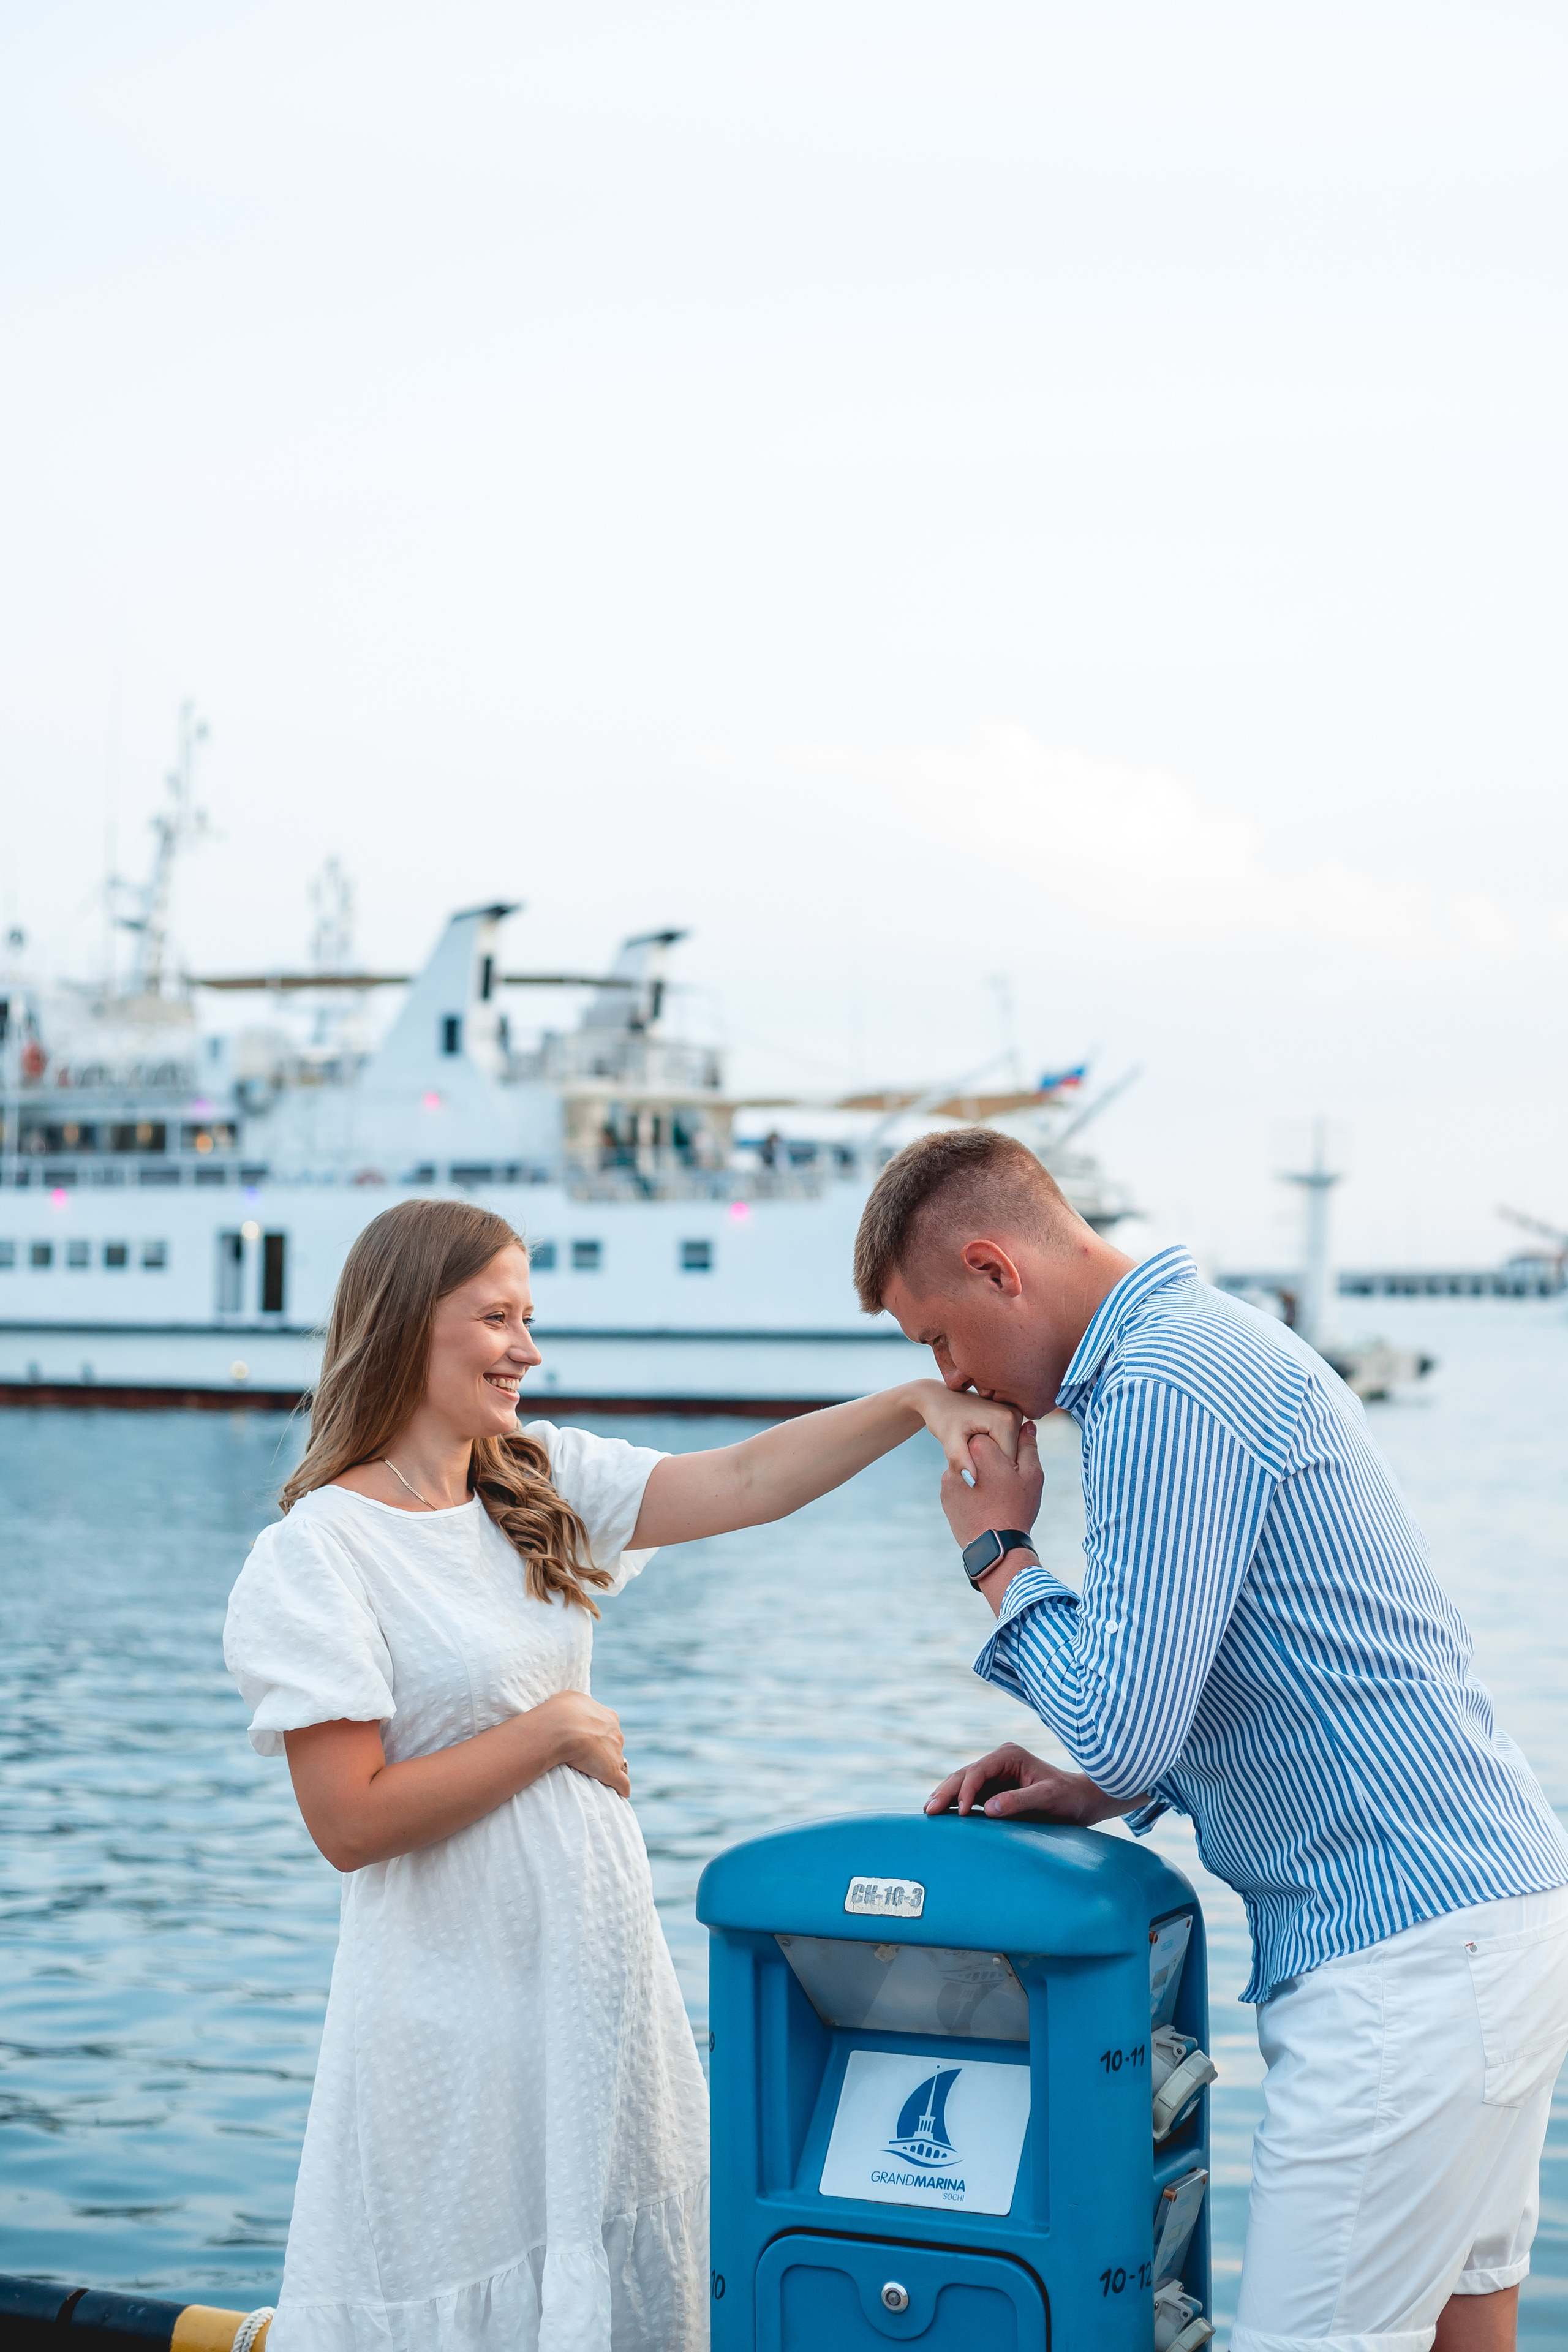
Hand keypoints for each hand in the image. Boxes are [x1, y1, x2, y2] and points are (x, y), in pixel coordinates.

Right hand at [532, 1691, 629, 1799]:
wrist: (562, 1727)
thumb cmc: (561, 1711)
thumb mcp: (571, 1698)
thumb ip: (576, 1704)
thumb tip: (570, 1707)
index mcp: (609, 1717)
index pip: (609, 1728)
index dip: (599, 1735)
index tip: (587, 1740)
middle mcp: (616, 1734)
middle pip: (614, 1745)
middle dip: (605, 1750)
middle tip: (588, 1757)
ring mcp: (616, 1753)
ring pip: (619, 1763)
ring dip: (609, 1768)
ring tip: (596, 1775)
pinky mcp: (612, 1772)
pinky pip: (623, 1784)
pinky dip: (622, 1789)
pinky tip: (620, 1793)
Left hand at [907, 1379, 1021, 1476]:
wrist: (940, 1398)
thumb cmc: (942, 1417)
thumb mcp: (948, 1439)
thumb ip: (960, 1460)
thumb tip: (972, 1482)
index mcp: (1005, 1420)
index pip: (1009, 1461)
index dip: (990, 1470)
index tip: (970, 1464)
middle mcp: (1016, 1413)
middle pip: (1012, 1455)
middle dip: (992, 1461)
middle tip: (968, 1454)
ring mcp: (1016, 1413)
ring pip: (1011, 1450)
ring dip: (994, 1455)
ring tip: (972, 1447)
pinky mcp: (1013, 1415)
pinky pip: (1009, 1442)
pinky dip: (995, 1448)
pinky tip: (978, 1441)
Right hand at [924, 1741, 1124, 1824]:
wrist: (1081, 1802)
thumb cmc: (1068, 1798)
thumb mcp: (1049, 1798)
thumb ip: (1020, 1801)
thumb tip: (989, 1809)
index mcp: (1009, 1755)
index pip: (979, 1771)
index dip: (966, 1790)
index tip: (961, 1812)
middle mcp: (998, 1762)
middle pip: (964, 1775)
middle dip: (946, 1792)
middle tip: (929, 1811)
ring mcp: (994, 1775)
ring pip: (962, 1784)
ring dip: (946, 1797)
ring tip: (928, 1812)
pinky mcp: (993, 1790)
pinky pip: (969, 1796)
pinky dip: (955, 1804)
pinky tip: (942, 1814)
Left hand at [940, 1420, 1042, 1549]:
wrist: (995, 1545)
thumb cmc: (1017, 1508)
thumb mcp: (1032, 1474)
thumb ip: (1028, 1446)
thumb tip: (1027, 1425)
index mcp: (981, 1447)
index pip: (992, 1431)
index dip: (1005, 1445)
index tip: (1012, 1462)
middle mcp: (959, 1458)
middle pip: (977, 1449)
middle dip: (991, 1458)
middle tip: (1004, 1479)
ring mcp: (948, 1478)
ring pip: (968, 1467)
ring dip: (979, 1473)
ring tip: (994, 1494)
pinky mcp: (945, 1495)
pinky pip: (960, 1485)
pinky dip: (970, 1490)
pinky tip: (983, 1503)